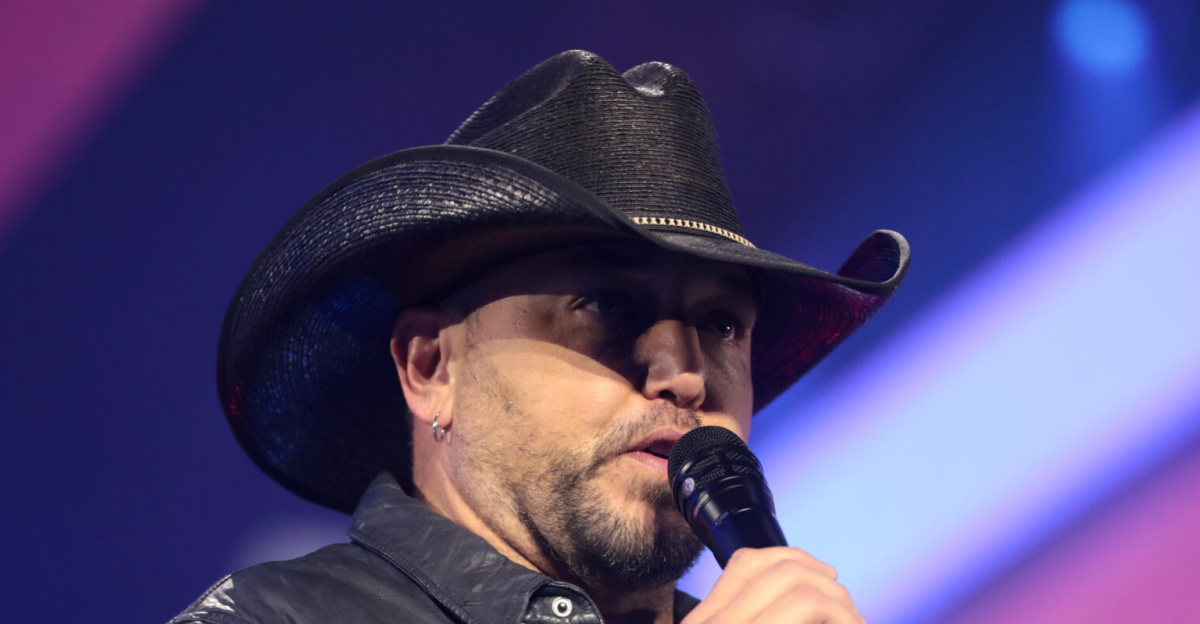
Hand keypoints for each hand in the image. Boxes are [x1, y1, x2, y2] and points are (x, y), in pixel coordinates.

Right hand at [682, 547, 863, 622]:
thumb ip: (764, 613)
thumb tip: (811, 587)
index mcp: (704, 622)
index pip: (745, 562)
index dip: (793, 559)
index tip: (828, 582)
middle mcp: (707, 623)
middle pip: (773, 566)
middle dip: (822, 582)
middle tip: (850, 613)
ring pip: (796, 583)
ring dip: (838, 603)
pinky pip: (808, 604)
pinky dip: (843, 616)